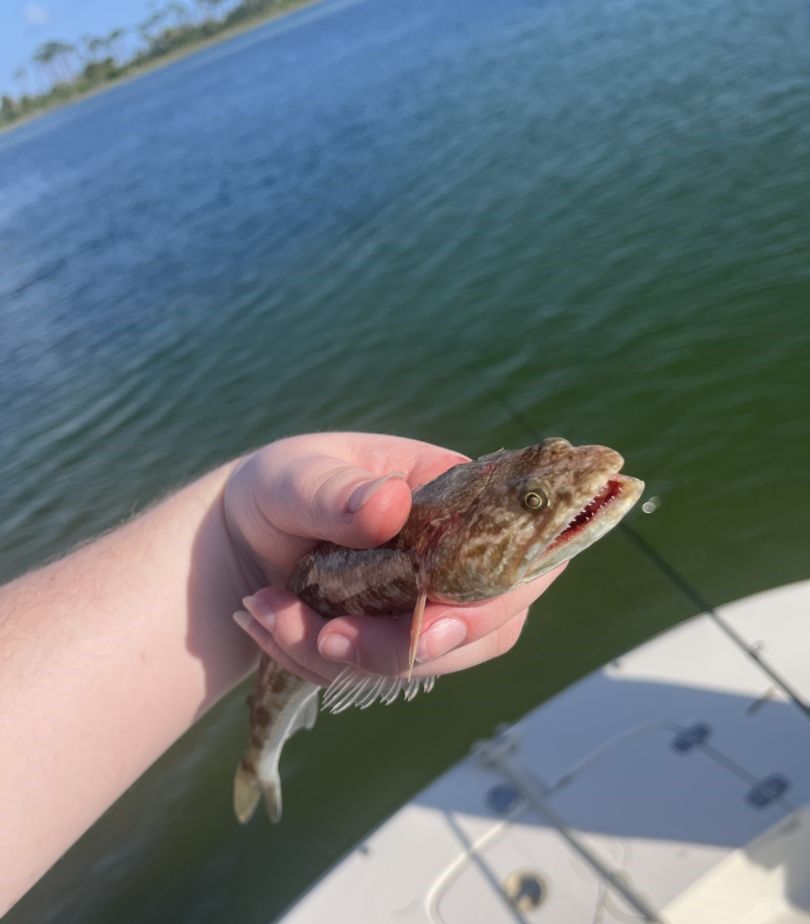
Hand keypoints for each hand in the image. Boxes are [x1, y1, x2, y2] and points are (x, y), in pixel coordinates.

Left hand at [224, 433, 564, 684]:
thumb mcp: (296, 476)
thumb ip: (338, 491)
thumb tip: (391, 505)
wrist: (238, 538)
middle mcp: (458, 557)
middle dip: (405, 647)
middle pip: (489, 626)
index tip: (423, 630)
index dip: (490, 600)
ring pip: (430, 662)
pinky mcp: (397, 642)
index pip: (514, 551)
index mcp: (456, 499)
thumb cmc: (280, 487)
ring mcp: (432, 605)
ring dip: (350, 659)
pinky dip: (318, 664)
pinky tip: (270, 624)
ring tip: (271, 613)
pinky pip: (378, 676)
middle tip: (328, 640)